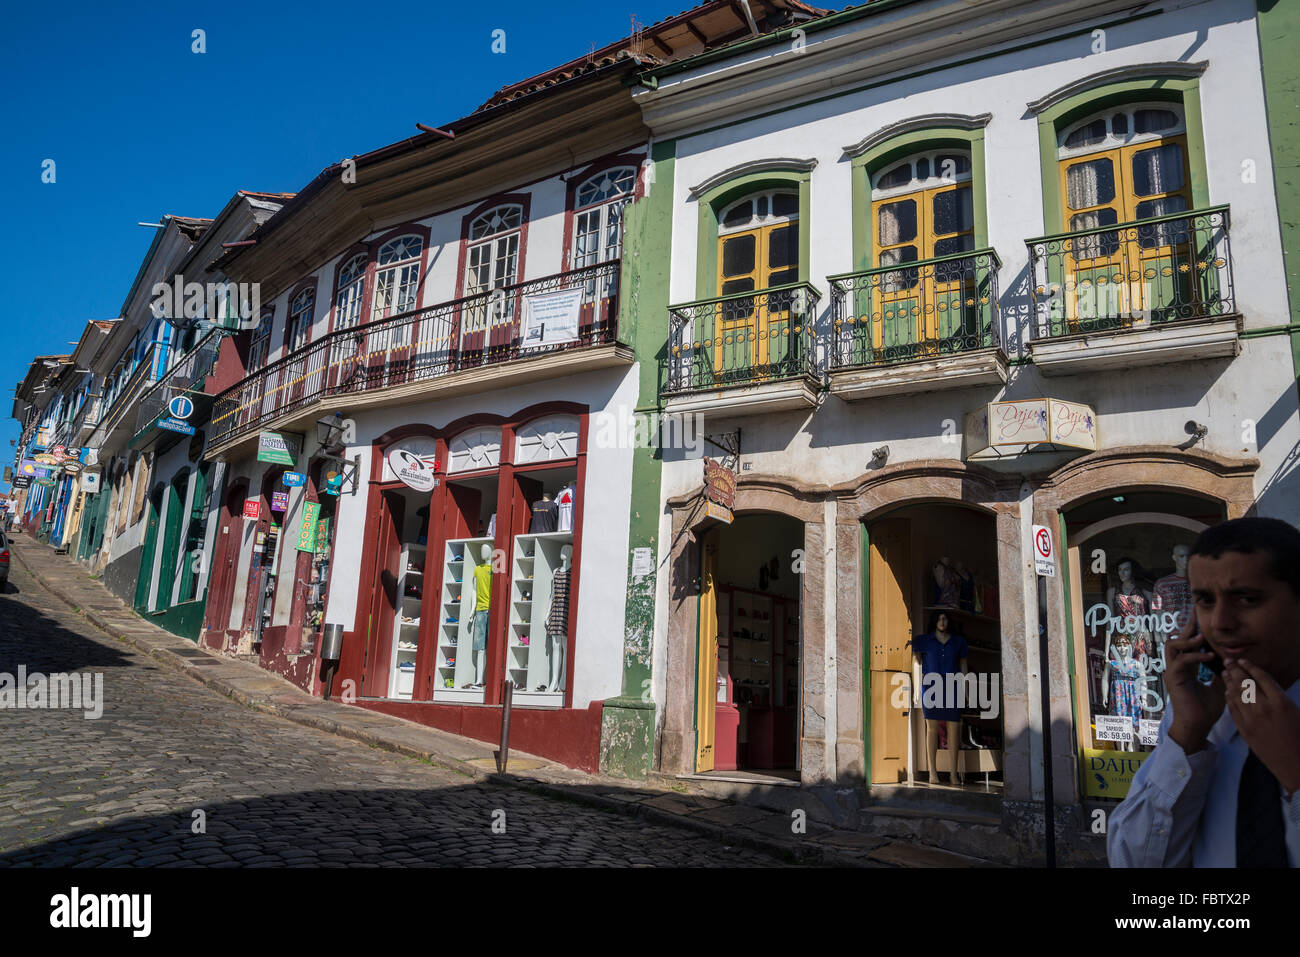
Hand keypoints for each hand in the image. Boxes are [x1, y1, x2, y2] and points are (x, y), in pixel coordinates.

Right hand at [1164, 609, 1225, 753]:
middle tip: (1195, 616)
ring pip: (1172, 646)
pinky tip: (1209, 656)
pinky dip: (1195, 656)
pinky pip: (1180, 661)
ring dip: (1187, 640)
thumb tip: (1228, 660)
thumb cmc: (1206, 710)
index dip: (1192, 632)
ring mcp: (1173, 672)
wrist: (1198, 726)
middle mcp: (1177, 668)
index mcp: (1186, 669)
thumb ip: (1219, 673)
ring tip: (1202, 637)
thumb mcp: (1218, 686)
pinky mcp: (1174, 679)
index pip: (1187, 645)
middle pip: (1176, 640)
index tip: (1199, 619)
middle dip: (1186, 628)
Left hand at [1224, 658, 1299, 794]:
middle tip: (1227, 661)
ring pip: (1236, 695)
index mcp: (1281, 702)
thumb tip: (1266, 685)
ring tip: (1225, 673)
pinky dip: (1229, 698)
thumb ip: (1279, 697)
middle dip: (1235, 670)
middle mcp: (1264, 708)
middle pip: (1245, 683)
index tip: (1243, 660)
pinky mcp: (1244, 730)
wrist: (1295, 765)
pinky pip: (1233, 709)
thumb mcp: (1296, 712)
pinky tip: (1226, 692)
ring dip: (1229, 682)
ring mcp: (1251, 720)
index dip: (1250, 667)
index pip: (1262, 678)